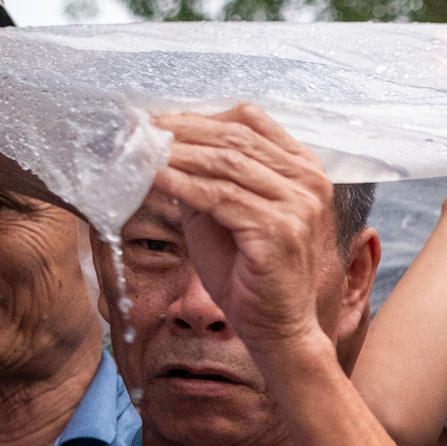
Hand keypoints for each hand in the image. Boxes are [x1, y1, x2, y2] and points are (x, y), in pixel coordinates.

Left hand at [150, 105, 346, 357]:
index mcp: (304, 171)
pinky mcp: (279, 230)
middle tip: (137, 129)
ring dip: (174, 154)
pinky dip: (179, 184)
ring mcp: (299, 205)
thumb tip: (162, 145)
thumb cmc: (251, 277)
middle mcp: (309, 182)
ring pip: (224, 162)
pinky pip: (218, 196)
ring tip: (137, 150)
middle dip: (179, 130)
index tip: (157, 120)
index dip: (199, 116)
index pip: (250, 121)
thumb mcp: (227, 215)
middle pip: (235, 135)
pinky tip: (151, 179)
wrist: (278, 329)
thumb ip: (209, 179)